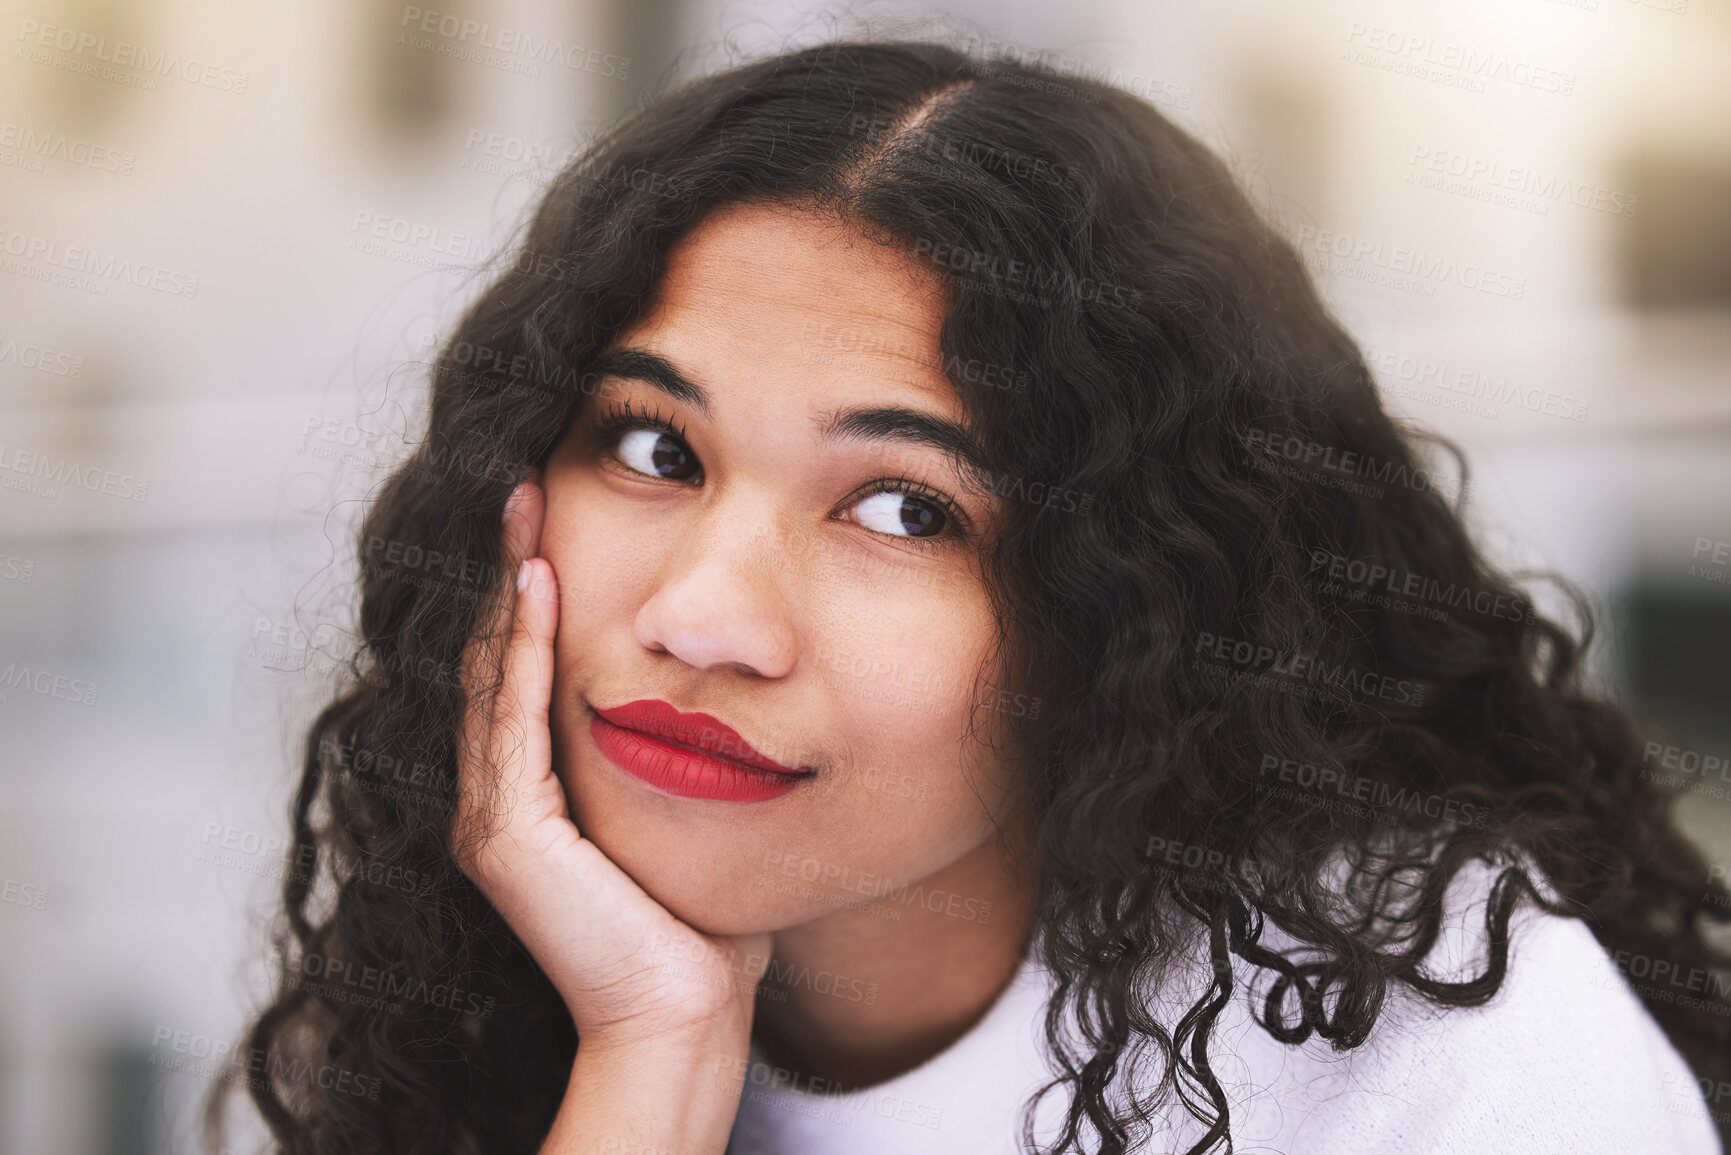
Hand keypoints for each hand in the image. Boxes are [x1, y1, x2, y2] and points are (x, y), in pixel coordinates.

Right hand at [452, 476, 772, 1048]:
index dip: (532, 593)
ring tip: (523, 507)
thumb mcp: (688, 810)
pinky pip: (512, 718)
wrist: (687, 1012)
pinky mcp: (507, 836)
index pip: (523, 669)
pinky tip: (539, 583)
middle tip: (526, 484)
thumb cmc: (703, 924)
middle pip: (496, 656)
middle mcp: (497, 801)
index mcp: (532, 795)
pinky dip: (523, 646)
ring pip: (494, 673)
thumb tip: (729, 691)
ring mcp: (492, 818)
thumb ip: (685, 753)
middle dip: (511, 569)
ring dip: (509, 588)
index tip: (556, 517)